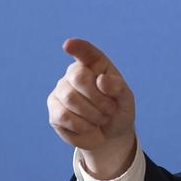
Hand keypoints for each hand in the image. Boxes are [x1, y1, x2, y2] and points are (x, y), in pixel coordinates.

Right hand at [48, 38, 135, 178]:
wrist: (110, 135)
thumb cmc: (118, 110)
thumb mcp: (126, 99)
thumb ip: (118, 88)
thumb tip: (101, 80)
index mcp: (95, 65)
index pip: (85, 52)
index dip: (77, 47)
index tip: (69, 45)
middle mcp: (74, 74)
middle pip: (78, 77)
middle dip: (99, 98)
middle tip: (110, 110)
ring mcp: (61, 91)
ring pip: (71, 98)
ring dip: (93, 114)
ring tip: (101, 119)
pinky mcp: (54, 110)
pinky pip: (64, 116)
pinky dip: (83, 126)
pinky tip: (89, 127)